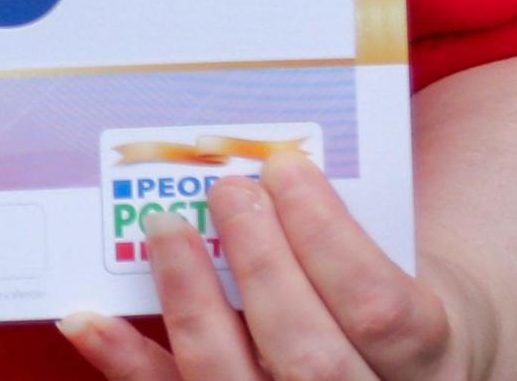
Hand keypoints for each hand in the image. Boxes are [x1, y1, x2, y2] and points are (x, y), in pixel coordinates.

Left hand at [59, 150, 485, 380]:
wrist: (387, 377)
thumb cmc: (385, 316)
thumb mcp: (408, 278)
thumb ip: (358, 240)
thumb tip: (272, 158)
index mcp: (427, 366)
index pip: (383, 310)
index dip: (327, 235)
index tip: (284, 167)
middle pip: (308, 354)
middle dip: (260, 264)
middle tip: (226, 190)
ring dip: (191, 303)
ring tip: (165, 228)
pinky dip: (126, 363)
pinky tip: (88, 318)